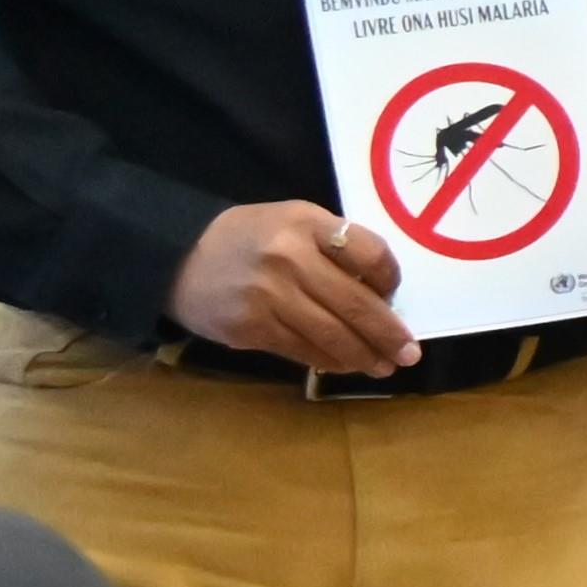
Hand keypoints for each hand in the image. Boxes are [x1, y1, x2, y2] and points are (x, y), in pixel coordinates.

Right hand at [170, 198, 414, 377]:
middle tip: (410, 353)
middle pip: (354, 303)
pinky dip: (328, 360)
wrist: (176, 257)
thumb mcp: (292, 220)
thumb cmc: (248, 238)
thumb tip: (380, 291)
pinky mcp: (250, 328)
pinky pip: (301, 349)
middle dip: (388, 333)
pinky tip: (346, 365)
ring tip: (385, 366)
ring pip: (330, 334)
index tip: (396, 296)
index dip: (390, 279)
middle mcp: (289, 259)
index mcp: (307, 224)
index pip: (369, 254)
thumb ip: (333, 245)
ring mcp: (268, 297)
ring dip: (363, 355)